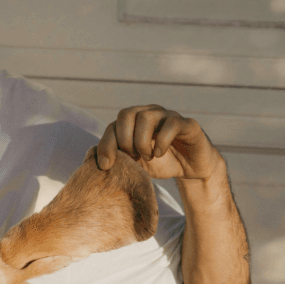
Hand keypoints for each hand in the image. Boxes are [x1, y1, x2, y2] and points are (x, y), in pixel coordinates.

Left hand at [97, 105, 222, 179]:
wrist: (190, 170)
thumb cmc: (159, 164)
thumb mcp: (134, 163)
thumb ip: (117, 157)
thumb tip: (94, 156)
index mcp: (134, 122)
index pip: (113, 125)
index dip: (107, 144)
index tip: (106, 165)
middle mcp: (151, 113)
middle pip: (126, 114)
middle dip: (124, 140)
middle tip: (132, 157)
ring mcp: (169, 116)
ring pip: (146, 117)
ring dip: (141, 141)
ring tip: (147, 156)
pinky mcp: (188, 124)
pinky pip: (172, 123)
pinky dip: (161, 142)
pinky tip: (159, 154)